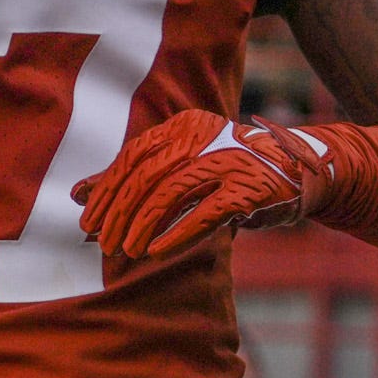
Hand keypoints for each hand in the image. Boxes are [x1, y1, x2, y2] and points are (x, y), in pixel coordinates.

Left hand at [73, 110, 332, 260]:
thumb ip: (133, 179)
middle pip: (146, 173)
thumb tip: (77, 193)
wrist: (300, 173)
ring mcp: (228, 161)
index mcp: (184, 126)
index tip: (89, 220)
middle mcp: (204, 136)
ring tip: (126, 250)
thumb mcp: (183, 170)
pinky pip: (204, 213)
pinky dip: (177, 233)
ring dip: (142, 224)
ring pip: (170, 191)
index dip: (107, 189)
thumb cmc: (232, 175)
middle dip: (118, 211)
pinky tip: (156, 251)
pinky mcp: (249, 189)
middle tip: (102, 241)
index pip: (133, 156)